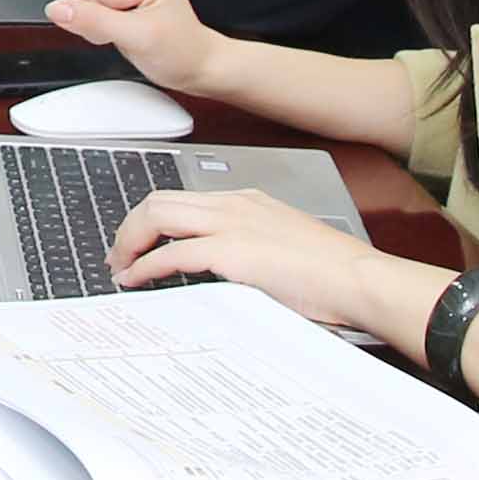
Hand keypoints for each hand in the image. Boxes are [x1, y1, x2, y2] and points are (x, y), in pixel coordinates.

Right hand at [45, 0, 223, 92]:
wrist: (192, 67)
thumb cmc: (181, 48)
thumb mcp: (137, 35)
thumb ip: (93, 20)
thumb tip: (57, 9)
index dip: (108, 1)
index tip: (134, 13)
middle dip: (100, 13)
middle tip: (131, 24)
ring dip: (96, 22)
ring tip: (127, 29)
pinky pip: (81, 9)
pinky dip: (94, 26)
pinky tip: (118, 31)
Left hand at [109, 187, 426, 342]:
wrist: (360, 280)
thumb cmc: (333, 275)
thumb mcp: (283, 250)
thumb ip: (249, 252)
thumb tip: (219, 273)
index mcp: (248, 202)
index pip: (183, 199)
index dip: (152, 220)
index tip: (139, 242)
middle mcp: (235, 205)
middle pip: (159, 200)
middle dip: (130, 227)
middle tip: (118, 255)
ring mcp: (232, 224)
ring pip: (157, 216)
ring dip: (129, 241)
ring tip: (120, 267)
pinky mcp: (232, 251)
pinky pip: (172, 253)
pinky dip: (145, 266)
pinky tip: (135, 280)